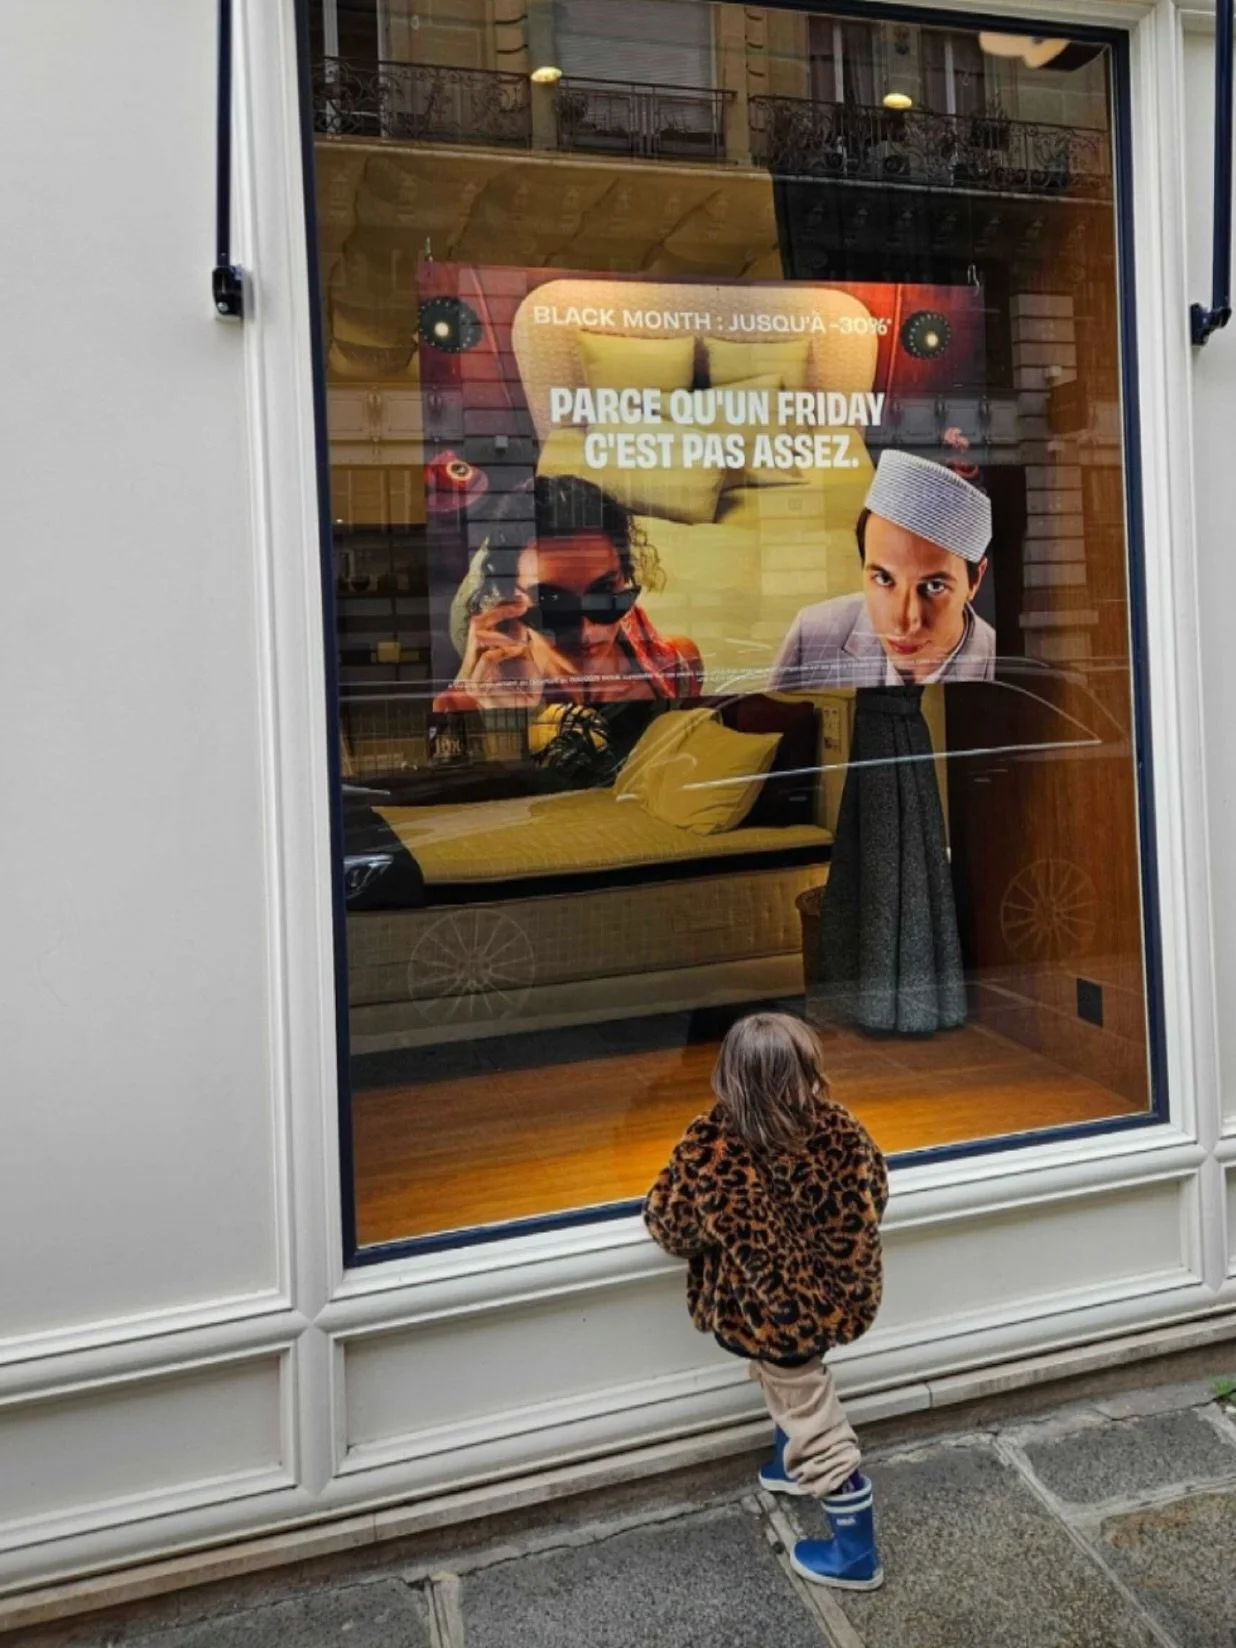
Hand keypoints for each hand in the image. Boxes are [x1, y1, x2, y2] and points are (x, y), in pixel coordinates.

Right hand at [435, 599, 574, 710]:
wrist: (525, 722)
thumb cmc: (526, 695)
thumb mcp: (528, 665)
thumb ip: (524, 646)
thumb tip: (523, 626)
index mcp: (478, 659)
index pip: (479, 625)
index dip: (498, 610)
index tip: (521, 604)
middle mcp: (470, 666)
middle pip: (476, 625)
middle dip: (499, 612)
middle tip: (522, 607)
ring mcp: (470, 676)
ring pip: (479, 638)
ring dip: (504, 635)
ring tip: (524, 640)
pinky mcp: (476, 686)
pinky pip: (487, 658)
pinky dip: (505, 650)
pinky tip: (520, 649)